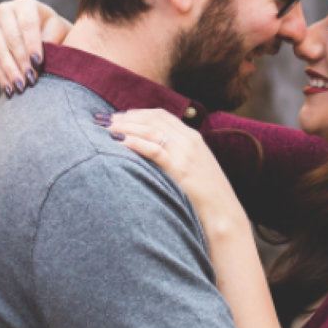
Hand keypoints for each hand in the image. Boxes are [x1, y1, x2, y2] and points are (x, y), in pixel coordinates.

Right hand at [0, 0, 70, 95]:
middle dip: (21, 60)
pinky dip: (0, 76)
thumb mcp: (57, 30)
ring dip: (10, 71)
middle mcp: (5, 10)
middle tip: (31, 80)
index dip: (32, 44)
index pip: (27, 23)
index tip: (38, 63)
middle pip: (11, 37)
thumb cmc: (53, 31)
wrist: (42, 33)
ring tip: (21, 88)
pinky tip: (9, 90)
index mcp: (25, 3)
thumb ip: (51, 38)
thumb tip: (37, 57)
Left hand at [107, 108, 239, 227]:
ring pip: (151, 131)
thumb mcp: (194, 167)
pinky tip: (119, 142)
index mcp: (193, 137)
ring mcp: (186, 153)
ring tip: (106, 128)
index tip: (118, 116)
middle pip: (153, 119)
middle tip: (103, 119)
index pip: (161, 115)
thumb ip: (177, 154)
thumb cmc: (206, 196)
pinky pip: (154, 149)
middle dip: (126, 117)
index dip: (137, 113)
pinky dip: (135, 143)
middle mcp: (190, 140)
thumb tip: (152, 152)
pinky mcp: (181, 169)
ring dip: (126, 127)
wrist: (224, 214)